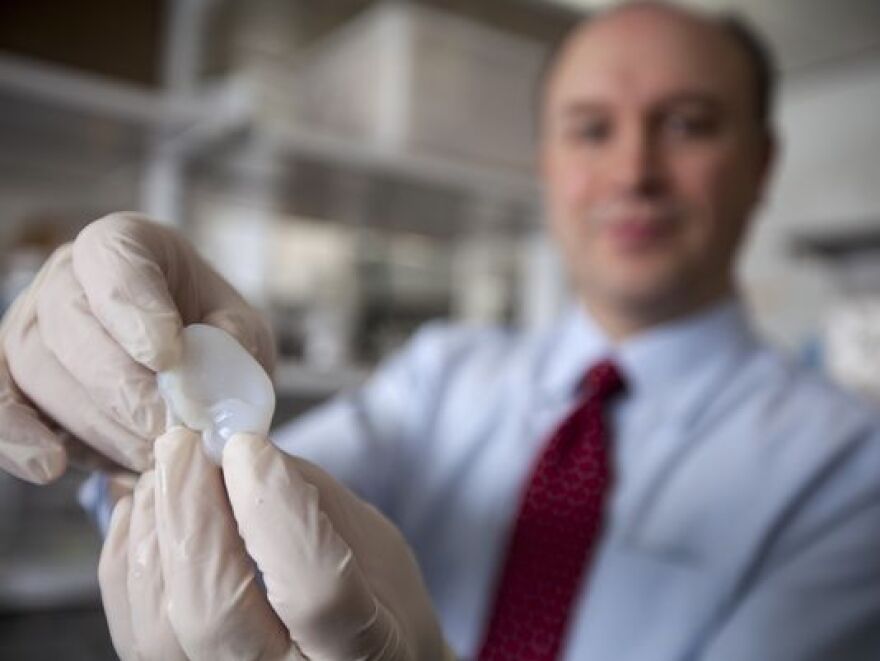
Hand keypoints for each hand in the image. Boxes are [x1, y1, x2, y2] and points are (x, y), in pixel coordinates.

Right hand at [0, 212, 274, 482]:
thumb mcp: (239, 329)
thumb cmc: (212, 337)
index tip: (168, 355)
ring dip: (96, 421)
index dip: (135, 306)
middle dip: (121, 384)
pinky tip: (48, 466)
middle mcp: (67, 276)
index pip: (115, 258)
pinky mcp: (10, 375)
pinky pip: (0, 403)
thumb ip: (235, 341)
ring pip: (37, 367)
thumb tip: (216, 365)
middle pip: (70, 319)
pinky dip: (17, 438)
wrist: (185, 371)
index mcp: (128, 244)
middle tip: (167, 427)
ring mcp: (30, 324)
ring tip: (150, 453)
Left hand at [99, 428, 454, 660]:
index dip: (275, 511)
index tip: (248, 446)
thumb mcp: (373, 546)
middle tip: (182, 444)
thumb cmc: (376, 603)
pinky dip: (130, 561)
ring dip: (155, 532)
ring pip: (161, 629)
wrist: (354, 658)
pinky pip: (135, 633)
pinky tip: (145, 510)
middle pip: (215, 614)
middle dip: (192, 515)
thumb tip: (239, 449)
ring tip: (167, 471)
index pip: (315, 590)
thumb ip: (312, 502)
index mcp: (365, 652)